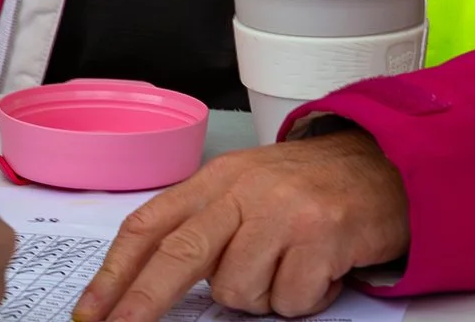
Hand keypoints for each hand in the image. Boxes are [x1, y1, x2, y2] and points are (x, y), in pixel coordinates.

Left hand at [72, 128, 409, 321]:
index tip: (90, 311)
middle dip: (142, 302)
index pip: (151, 224)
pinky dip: (304, 299)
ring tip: (289, 268)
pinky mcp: (320, 235)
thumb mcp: (247, 190)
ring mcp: (283, 211)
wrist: (384, 166)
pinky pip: (289, 302)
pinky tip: (320, 270)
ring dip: (263, 297)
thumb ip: (205, 226)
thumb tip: (152, 284)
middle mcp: (244, 190)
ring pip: (238, 291)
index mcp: (216, 178)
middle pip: (178, 253)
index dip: (114, 271)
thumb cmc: (308, 188)